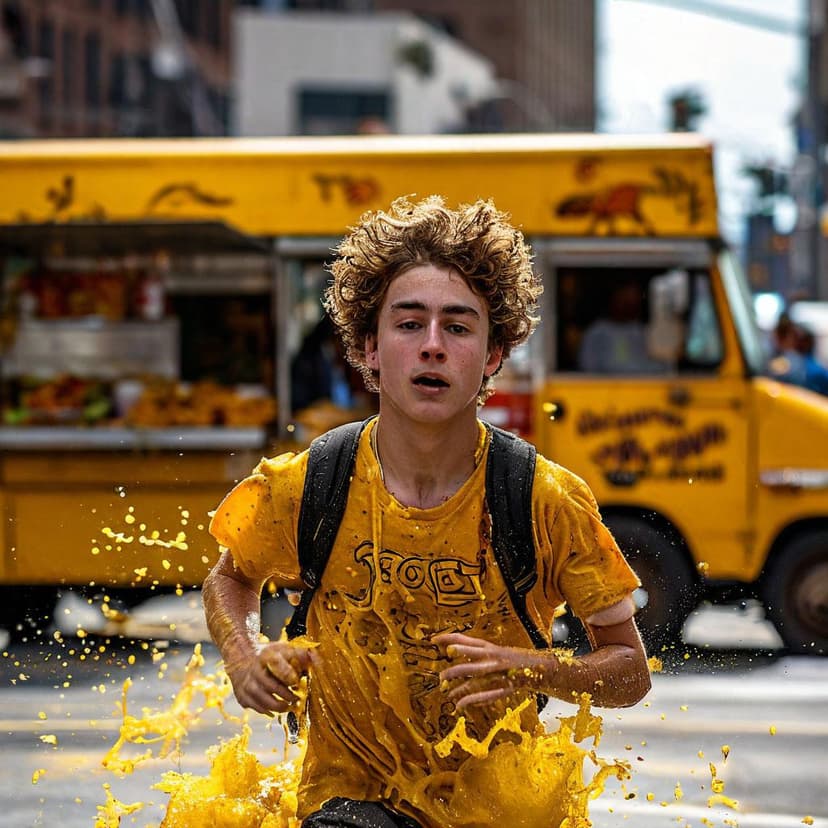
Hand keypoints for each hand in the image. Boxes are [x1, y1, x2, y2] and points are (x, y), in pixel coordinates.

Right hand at [226, 640, 316, 714]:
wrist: (240, 659)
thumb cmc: (267, 656)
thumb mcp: (282, 649)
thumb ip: (300, 654)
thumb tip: (317, 659)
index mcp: (266, 657)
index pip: (279, 668)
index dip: (290, 677)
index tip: (297, 682)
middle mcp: (254, 671)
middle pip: (273, 688)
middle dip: (288, 696)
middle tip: (297, 699)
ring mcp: (246, 685)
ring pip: (265, 701)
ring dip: (280, 707)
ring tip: (289, 706)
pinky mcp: (242, 697)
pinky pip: (257, 708)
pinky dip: (268, 711)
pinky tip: (276, 709)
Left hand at [435, 632, 553, 709]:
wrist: (536, 668)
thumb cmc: (509, 659)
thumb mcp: (491, 650)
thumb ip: (473, 649)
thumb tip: (450, 645)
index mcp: (487, 647)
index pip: (464, 639)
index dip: (447, 638)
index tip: (432, 640)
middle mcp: (490, 657)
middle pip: (468, 659)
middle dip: (452, 669)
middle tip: (441, 676)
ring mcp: (496, 672)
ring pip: (473, 679)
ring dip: (457, 686)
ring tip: (445, 691)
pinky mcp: (500, 686)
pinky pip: (481, 695)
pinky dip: (468, 701)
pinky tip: (458, 705)